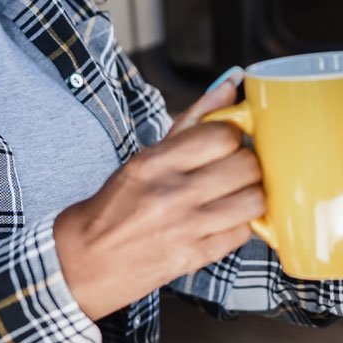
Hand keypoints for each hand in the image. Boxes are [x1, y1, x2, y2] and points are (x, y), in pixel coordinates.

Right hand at [53, 74, 260, 319]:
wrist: (88, 259)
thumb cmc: (119, 203)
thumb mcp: (147, 156)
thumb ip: (192, 120)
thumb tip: (231, 83)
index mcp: (156, 162)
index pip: (223, 134)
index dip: (234, 136)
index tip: (229, 143)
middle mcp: (171, 193)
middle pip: (246, 166)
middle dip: (248, 164)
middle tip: (236, 169)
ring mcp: (186, 228)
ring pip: (254, 200)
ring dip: (251, 195)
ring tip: (237, 194)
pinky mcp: (196, 257)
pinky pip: (243, 233)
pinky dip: (241, 223)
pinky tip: (227, 219)